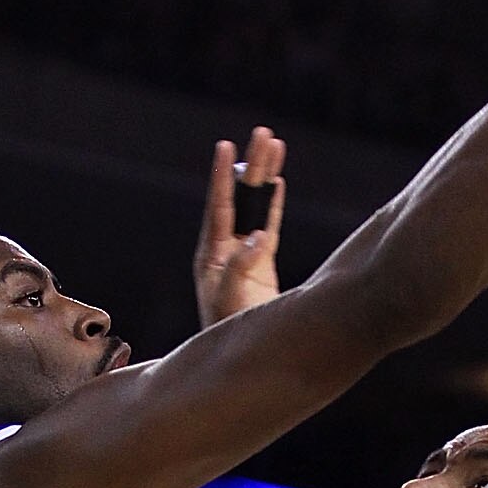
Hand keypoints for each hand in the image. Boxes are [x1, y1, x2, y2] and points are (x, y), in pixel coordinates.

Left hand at [194, 127, 286, 325]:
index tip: (225, 147)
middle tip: (261, 133)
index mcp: (211, 255)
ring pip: (256, 206)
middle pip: (240, 198)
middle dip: (251, 166)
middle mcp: (225, 249)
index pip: (218, 207)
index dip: (222, 177)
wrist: (242, 353)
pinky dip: (273, 203)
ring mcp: (244, 254)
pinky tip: (277, 180)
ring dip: (265, 177)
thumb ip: (240, 266)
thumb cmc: (227, 330)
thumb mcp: (230, 299)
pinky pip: (268, 224)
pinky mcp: (262, 264)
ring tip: (274, 146)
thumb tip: (257, 238)